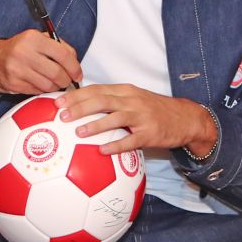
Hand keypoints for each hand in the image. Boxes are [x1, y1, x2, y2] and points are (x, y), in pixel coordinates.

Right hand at [0, 30, 81, 95]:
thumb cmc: (17, 49)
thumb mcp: (36, 39)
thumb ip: (57, 46)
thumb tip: (74, 60)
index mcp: (33, 38)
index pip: (63, 54)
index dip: (74, 67)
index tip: (77, 74)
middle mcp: (24, 53)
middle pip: (57, 73)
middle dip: (66, 80)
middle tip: (67, 81)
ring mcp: (17, 70)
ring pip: (48, 85)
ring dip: (56, 87)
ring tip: (55, 83)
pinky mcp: (13, 84)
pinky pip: (37, 91)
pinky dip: (43, 91)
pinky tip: (42, 85)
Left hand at [62, 83, 213, 155]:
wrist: (185, 118)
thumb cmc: (154, 110)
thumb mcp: (133, 99)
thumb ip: (111, 101)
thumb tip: (81, 108)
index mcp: (125, 91)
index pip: (96, 89)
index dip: (76, 95)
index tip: (57, 101)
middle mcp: (132, 100)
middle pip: (101, 100)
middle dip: (79, 107)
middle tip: (61, 115)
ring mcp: (142, 117)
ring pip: (115, 118)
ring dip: (95, 124)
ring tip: (78, 131)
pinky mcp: (150, 134)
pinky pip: (130, 141)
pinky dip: (116, 145)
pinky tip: (102, 151)